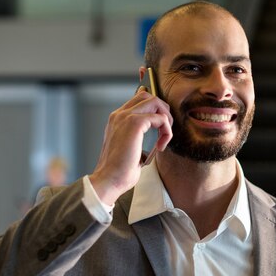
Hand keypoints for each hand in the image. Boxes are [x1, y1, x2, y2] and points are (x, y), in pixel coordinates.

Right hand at [89, 89, 172, 204]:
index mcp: (117, 119)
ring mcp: (126, 117)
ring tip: (165, 137)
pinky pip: (160, 118)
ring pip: (155, 101)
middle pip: (148, 95)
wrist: (109, 180)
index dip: (154, 110)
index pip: (139, 100)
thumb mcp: (130, 148)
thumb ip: (138, 138)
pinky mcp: (134, 124)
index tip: (159, 129)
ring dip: (166, 118)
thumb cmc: (119, 171)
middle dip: (162, 110)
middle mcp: (120, 115)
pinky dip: (166, 131)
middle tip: (165, 130)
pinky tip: (160, 147)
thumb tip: (155, 139)